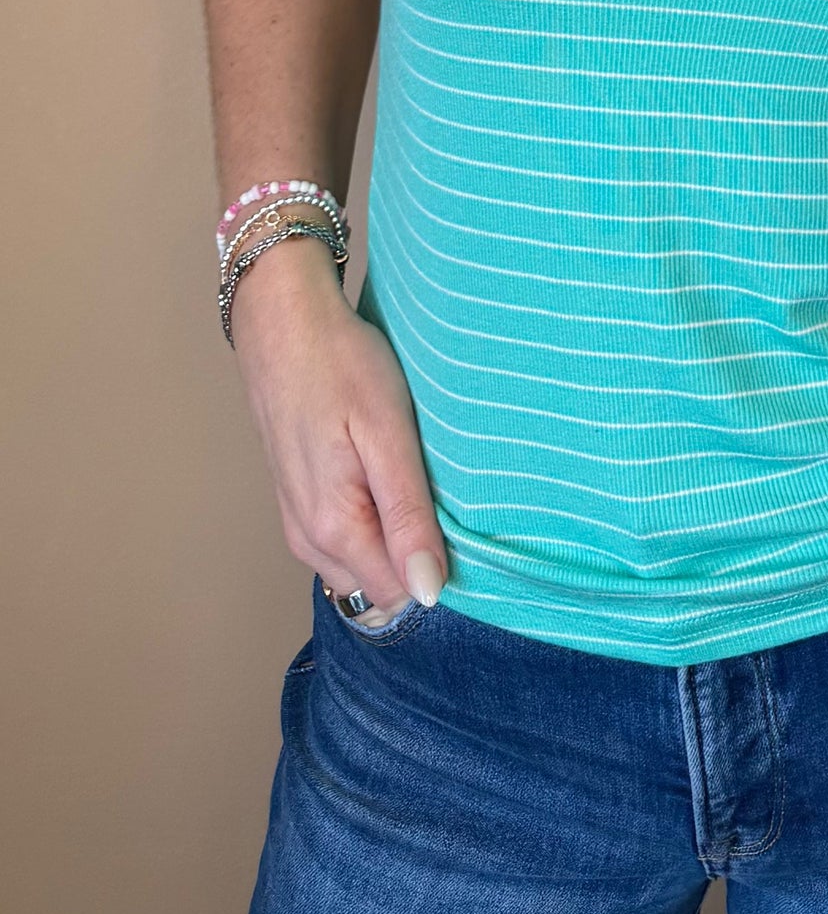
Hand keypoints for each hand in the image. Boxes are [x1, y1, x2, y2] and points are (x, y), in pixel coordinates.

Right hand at [230, 236, 448, 617]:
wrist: (281, 320)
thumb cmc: (340, 364)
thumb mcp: (387, 434)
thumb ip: (407, 517)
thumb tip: (428, 592)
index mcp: (335, 529)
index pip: (401, 594)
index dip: (437, 565)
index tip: (459, 519)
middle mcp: (309, 540)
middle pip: (379, 585)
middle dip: (414, 556)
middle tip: (436, 489)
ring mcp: (297, 521)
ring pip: (359, 565)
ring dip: (392, 538)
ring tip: (411, 475)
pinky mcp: (295, 499)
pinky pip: (342, 539)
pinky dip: (370, 521)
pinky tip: (382, 473)